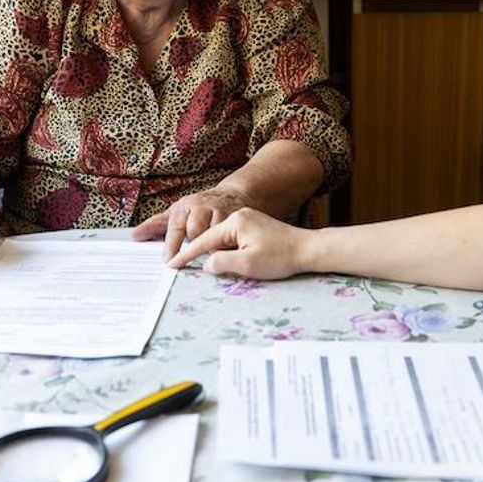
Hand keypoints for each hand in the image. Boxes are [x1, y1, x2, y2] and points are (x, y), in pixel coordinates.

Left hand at [132, 187, 250, 259]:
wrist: (230, 195)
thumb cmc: (198, 209)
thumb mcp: (176, 213)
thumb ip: (156, 225)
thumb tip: (135, 236)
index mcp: (183, 207)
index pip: (175, 227)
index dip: (172, 245)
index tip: (168, 261)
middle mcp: (200, 207)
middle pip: (194, 231)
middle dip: (193, 245)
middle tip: (190, 259)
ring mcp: (218, 210)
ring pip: (212, 233)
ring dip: (210, 246)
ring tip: (209, 255)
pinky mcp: (234, 216)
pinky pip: (229, 234)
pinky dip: (225, 244)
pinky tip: (224, 249)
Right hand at [166, 207, 311, 278]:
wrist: (309, 249)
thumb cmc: (281, 257)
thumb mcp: (248, 264)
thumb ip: (222, 263)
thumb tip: (206, 264)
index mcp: (235, 221)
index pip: (204, 240)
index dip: (187, 255)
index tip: (172, 264)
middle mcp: (239, 215)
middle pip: (211, 237)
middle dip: (197, 252)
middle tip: (180, 265)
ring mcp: (248, 219)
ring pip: (222, 239)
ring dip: (214, 253)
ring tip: (201, 266)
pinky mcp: (255, 226)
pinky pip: (232, 238)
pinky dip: (226, 250)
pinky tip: (224, 260)